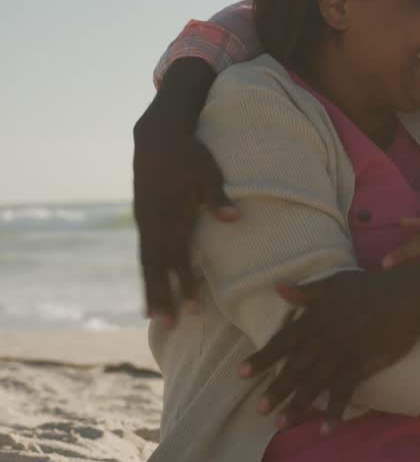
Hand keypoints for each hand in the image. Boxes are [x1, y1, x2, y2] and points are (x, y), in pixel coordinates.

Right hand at [133, 60, 237, 324]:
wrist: (158, 136)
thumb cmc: (190, 155)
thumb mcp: (207, 172)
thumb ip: (218, 198)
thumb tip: (234, 218)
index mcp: (169, 214)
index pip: (178, 257)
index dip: (185, 283)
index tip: (193, 308)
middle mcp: (153, 222)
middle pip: (157, 267)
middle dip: (163, 296)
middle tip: (169, 325)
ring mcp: (146, 221)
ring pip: (148, 262)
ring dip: (152, 290)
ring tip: (155, 317)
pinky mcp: (144, 219)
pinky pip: (145, 251)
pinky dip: (148, 272)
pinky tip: (151, 289)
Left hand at [240, 270, 419, 429]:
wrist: (402, 299)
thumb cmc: (370, 288)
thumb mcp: (334, 283)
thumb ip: (306, 291)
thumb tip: (278, 287)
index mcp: (312, 320)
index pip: (280, 342)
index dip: (261, 359)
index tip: (241, 374)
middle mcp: (321, 340)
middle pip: (293, 369)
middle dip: (276, 390)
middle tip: (261, 411)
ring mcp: (340, 356)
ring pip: (312, 385)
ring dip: (297, 406)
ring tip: (282, 424)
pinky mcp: (359, 367)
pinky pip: (342, 393)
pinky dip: (333, 410)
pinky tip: (326, 427)